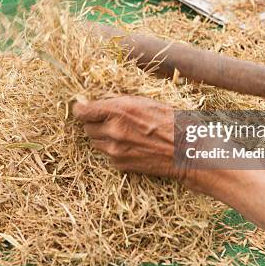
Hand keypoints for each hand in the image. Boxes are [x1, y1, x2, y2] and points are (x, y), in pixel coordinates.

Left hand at [72, 95, 188, 180]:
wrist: (184, 150)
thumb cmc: (169, 121)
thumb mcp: (144, 102)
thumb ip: (118, 103)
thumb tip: (99, 102)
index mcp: (119, 110)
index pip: (83, 111)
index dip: (80, 109)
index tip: (81, 107)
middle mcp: (113, 131)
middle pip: (87, 128)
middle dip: (94, 123)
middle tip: (106, 121)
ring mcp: (115, 150)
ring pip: (96, 143)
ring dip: (103, 137)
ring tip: (121, 133)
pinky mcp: (120, 164)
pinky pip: (107, 155)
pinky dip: (114, 150)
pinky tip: (130, 146)